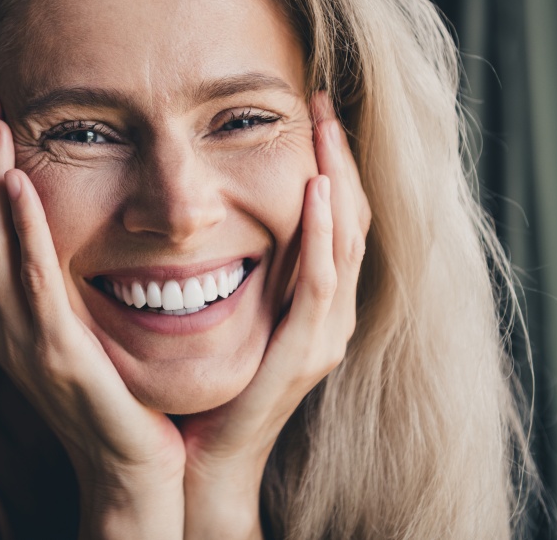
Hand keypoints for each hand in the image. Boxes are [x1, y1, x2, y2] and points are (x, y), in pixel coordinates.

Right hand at [0, 95, 185, 538]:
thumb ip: (66, 284)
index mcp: (8, 315)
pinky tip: (17, 189)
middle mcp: (2, 325)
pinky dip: (22, 234)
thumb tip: (71, 232)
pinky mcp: (58, 357)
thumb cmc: (115, 397)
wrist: (133, 471)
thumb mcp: (82, 329)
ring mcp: (25, 343)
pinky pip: (33, 286)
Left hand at [177, 92, 371, 538]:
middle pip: (352, 219)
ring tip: (325, 127)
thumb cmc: (212, 382)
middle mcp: (331, 315)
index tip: (314, 111)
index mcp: (317, 303)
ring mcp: (324, 336)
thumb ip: (242, 267)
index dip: (332, 163)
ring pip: (347, 242)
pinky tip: (315, 191)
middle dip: (339, 157)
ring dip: (337, 180)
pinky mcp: (303, 353)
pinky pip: (320, 283)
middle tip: (323, 101)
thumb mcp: (233, 311)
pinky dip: (322, 235)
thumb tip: (217, 208)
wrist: (205, 456)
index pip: (337, 218)